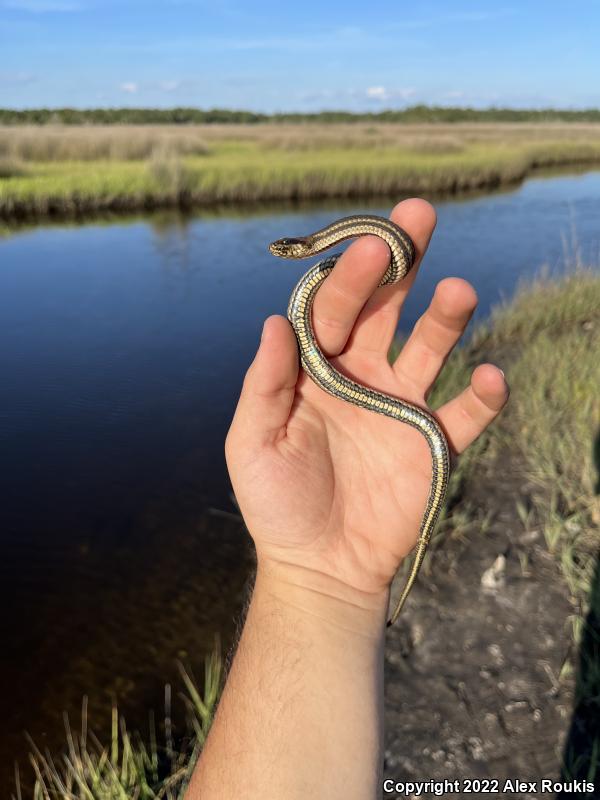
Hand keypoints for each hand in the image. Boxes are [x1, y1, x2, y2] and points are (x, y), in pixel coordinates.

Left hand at [226, 199, 508, 606]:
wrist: (320, 565)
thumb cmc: (276, 503)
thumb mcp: (253, 444)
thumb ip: (264, 384)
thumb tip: (274, 321)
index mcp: (315, 370)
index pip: (332, 310)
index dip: (349, 277)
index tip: (369, 243)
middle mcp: (361, 375)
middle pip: (385, 309)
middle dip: (401, 265)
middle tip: (420, 217)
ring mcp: (401, 405)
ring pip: (430, 347)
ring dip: (446, 318)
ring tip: (459, 291)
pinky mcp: (434, 443)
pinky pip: (466, 413)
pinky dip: (483, 396)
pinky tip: (489, 377)